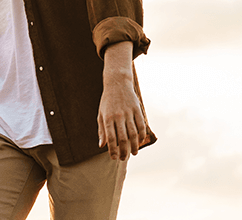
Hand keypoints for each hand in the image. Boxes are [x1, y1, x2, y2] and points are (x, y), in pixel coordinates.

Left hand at [96, 42, 148, 160]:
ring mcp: (129, 112)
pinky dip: (141, 135)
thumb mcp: (100, 114)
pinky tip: (139, 141)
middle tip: (124, 158)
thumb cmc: (107, 101)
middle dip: (124, 151)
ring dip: (134, 146)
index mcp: (108, 118)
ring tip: (133, 153)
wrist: (117, 83)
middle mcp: (118, 116)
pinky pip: (141, 125)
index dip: (113, 150)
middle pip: (123, 138)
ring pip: (133, 133)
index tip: (114, 158)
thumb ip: (102, 130)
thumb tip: (102, 145)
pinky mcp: (137, 109)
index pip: (111, 138)